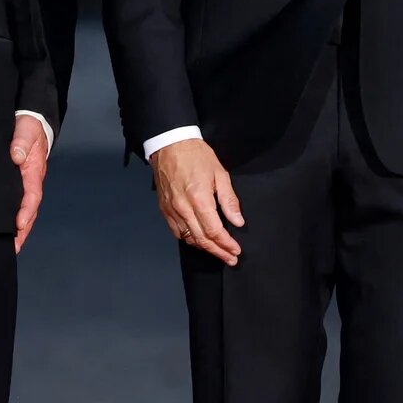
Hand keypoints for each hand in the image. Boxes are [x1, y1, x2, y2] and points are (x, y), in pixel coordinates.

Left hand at [11, 115, 49, 252]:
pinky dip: (8, 217)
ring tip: (8, 247)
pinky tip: (0, 228)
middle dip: (22, 230)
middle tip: (13, 247)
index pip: (32, 194)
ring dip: (16, 229)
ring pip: (21, 210)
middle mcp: (30, 181)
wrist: (29, 120)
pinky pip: (12, 202)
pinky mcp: (14, 183)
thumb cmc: (29, 126)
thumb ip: (22, 140)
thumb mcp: (26, 128)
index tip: (20, 224)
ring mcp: (22, 184)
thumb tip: (16, 156)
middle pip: (28, 210)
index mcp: (34, 171)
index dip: (26, 210)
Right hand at [152, 138, 243, 265]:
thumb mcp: (220, 174)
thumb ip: (229, 200)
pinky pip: (177, 231)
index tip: (236, 250)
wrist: (170, 145)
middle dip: (218, 252)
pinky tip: (199, 241)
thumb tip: (237, 221)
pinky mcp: (164, 209)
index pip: (214, 231)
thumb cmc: (195, 156)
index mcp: (199, 199)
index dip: (226, 244)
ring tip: (218, 252)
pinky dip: (189, 239)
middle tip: (230, 258)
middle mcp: (183, 208)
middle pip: (201, 239)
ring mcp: (172, 210)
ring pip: (188, 238)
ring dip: (204, 248)